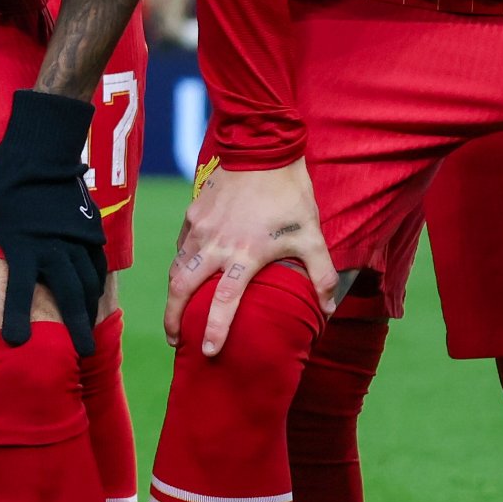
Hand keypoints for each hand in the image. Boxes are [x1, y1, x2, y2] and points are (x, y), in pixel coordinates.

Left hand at [0, 87, 110, 352]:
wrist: (40, 151)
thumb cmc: (0, 183)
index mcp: (21, 246)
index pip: (18, 290)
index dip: (16, 318)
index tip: (17, 345)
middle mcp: (52, 248)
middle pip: (67, 295)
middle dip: (77, 327)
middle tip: (81, 355)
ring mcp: (75, 240)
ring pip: (87, 282)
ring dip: (89, 310)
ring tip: (89, 335)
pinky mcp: (89, 231)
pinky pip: (97, 265)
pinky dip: (97, 286)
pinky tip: (94, 300)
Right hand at [162, 152, 337, 356]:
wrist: (262, 149)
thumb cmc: (290, 195)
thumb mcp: (312, 235)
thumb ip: (321, 274)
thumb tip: (329, 309)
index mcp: (245, 255)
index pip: (224, 301)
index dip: (214, 329)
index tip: (206, 352)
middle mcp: (216, 245)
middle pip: (183, 288)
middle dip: (174, 317)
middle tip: (174, 339)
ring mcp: (200, 229)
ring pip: (177, 268)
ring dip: (174, 293)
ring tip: (175, 312)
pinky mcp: (193, 214)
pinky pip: (182, 246)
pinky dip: (180, 264)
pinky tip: (185, 273)